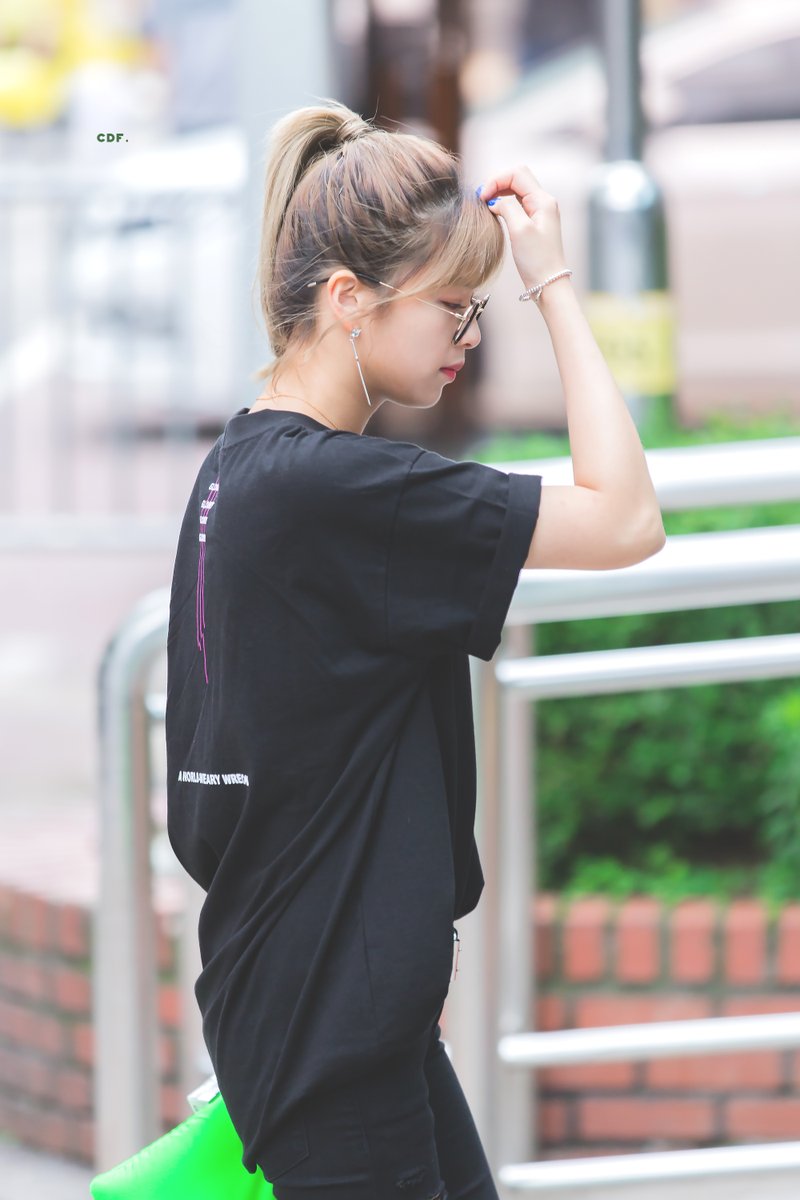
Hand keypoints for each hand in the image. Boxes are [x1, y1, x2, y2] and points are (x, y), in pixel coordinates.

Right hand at [479, 165, 567, 290]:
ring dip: (499, 194)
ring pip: (516, 191)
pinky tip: (496, 214)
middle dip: (497, 184)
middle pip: (517, 179)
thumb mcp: (519, 230)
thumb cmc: (537, 260)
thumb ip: (507, 207)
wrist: (549, 284)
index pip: (517, 173)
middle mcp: (544, 202)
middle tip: (482, 199)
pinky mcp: (534, 223)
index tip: (482, 197)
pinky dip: (504, 204)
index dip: (496, 180)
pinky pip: (518, 205)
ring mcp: (540, 213)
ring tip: (486, 206)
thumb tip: (495, 200)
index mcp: (543, 200)